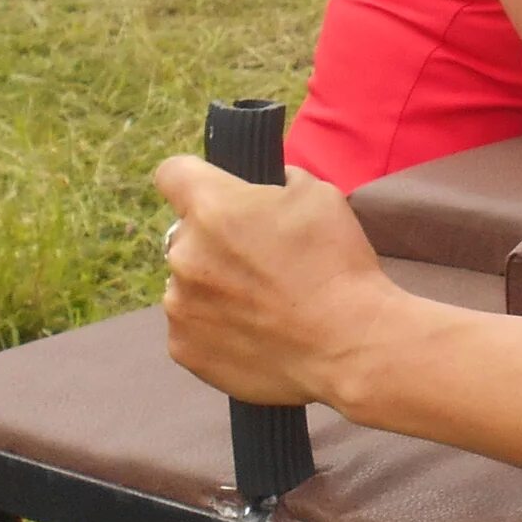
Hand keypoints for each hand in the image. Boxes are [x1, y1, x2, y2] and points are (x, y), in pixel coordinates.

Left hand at [156, 158, 398, 410]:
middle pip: (186, 235)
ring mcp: (179, 305)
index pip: (172, 173)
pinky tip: (255, 333)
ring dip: (214, 286)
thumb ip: (279, 182)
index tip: (216, 194)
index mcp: (212, 208)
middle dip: (215, 241)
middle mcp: (183, 254)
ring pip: (187, 283)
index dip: (195, 179)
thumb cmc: (337, 265)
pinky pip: (191, 326)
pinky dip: (216, 327)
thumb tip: (270, 186)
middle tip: (262, 261)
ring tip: (263, 304)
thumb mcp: (320, 196)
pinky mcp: (184, 348)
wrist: (348, 346)